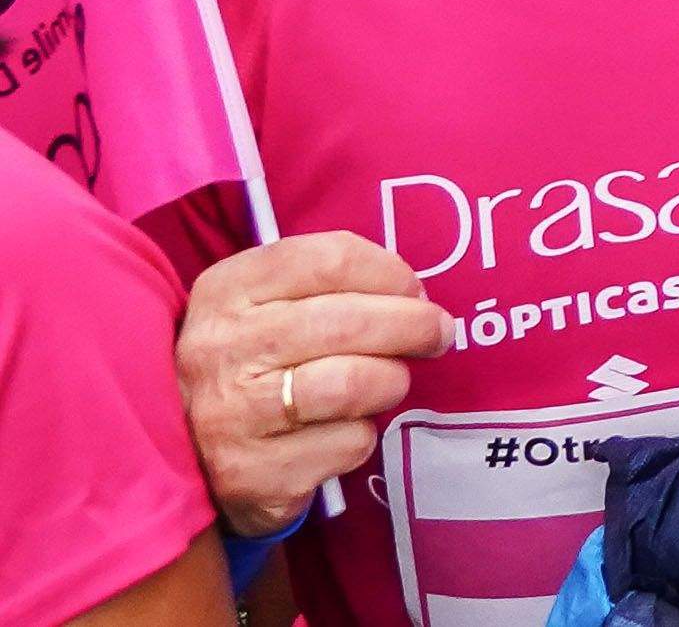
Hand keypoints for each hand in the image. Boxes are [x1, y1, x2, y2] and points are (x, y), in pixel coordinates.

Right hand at [179, 233, 447, 535]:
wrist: (184, 454)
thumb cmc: (248, 364)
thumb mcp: (265, 304)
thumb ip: (327, 285)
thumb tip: (415, 296)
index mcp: (224, 291)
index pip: (330, 259)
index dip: (390, 272)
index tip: (413, 290)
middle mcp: (218, 350)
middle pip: (348, 322)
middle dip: (412, 325)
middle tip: (438, 334)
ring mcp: (228, 416)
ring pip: (352, 384)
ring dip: (390, 382)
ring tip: (390, 383)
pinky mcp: (250, 476)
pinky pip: (345, 443)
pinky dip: (362, 437)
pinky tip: (343, 432)